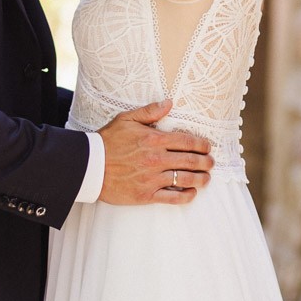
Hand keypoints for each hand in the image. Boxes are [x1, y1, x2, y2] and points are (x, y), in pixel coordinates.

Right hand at [98, 101, 213, 204]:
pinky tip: (192, 192)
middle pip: (191, 160)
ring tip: (206, 178)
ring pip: (186, 179)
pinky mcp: (147, 194)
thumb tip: (169, 102)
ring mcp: (152, 178)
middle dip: (206, 162)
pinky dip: (186, 196)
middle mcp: (156, 159)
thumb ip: (150, 111)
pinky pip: (173, 198)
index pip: (187, 141)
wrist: (89, 166)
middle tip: (211, 162)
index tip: (208, 147)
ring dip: (201, 178)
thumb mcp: (126, 119)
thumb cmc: (107, 141)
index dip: (202, 144)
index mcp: (154, 139)